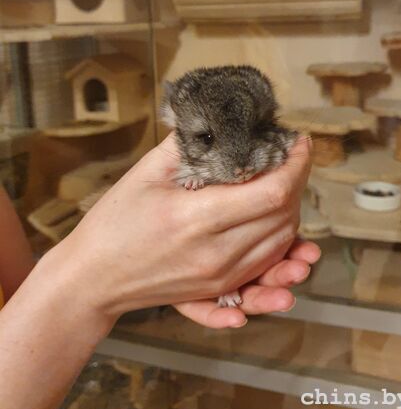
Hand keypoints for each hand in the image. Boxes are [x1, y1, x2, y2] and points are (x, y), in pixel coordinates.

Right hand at [50, 131, 311, 328]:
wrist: (93, 278)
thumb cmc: (115, 222)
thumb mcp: (147, 172)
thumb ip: (188, 143)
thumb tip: (221, 118)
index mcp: (197, 218)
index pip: (272, 192)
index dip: (297, 165)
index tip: (299, 144)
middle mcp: (215, 254)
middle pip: (284, 218)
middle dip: (296, 184)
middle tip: (289, 161)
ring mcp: (219, 278)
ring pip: (281, 244)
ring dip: (293, 214)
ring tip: (283, 188)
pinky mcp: (219, 290)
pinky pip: (266, 270)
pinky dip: (281, 249)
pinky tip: (283, 236)